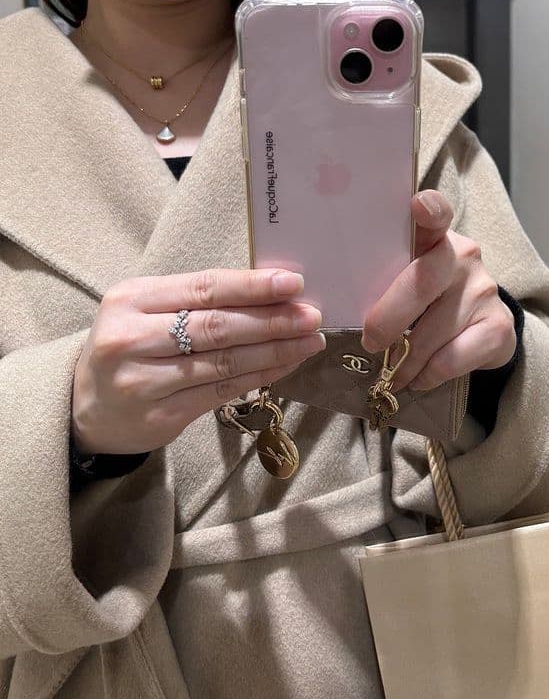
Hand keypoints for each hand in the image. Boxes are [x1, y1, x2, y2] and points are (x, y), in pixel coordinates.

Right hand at [71, 268, 325, 455]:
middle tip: (312, 316)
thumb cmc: (131, 347)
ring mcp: (144, 380)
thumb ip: (198, 301)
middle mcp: (132, 338)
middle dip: (272, 320)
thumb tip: (272, 291)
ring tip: (310, 341)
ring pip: (224, 362)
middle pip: (217, 326)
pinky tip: (285, 366)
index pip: (203, 288)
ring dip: (275, 351)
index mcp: (131, 298)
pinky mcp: (160, 416)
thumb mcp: (148, 311)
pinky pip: (221, 391)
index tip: (294, 282)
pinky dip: (259, 377)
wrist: (86, 405)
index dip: (252, 286)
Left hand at [361, 190, 516, 391]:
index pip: (436, 213)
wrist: (484, 331)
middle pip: (420, 285)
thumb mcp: (408, 279)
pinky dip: (428, 375)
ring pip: (431, 333)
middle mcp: (464, 256)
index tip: (418, 205)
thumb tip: (336, 310)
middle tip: (371, 344)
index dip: (428, 208)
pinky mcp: (498, 327)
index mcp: (435, 237)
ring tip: (391, 373)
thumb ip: (383, 278)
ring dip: (404, 361)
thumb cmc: (431, 302)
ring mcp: (484, 291)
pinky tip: (419, 379)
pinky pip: (452, 358)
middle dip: (387, 321)